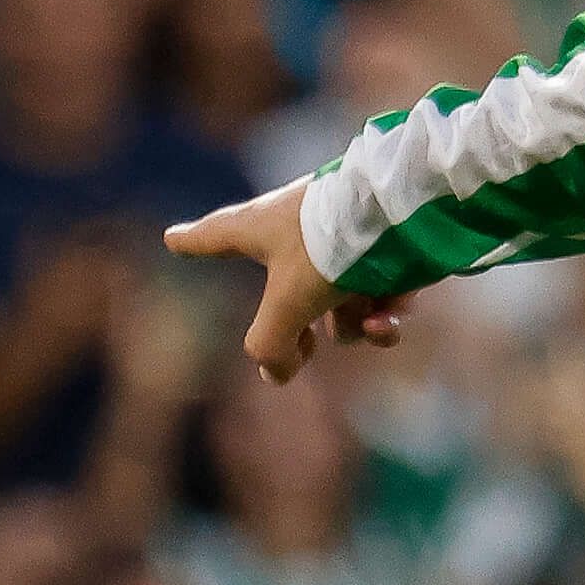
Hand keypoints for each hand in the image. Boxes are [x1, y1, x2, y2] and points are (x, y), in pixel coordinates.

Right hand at [165, 181, 406, 381]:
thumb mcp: (289, 302)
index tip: (175, 239)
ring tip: (368, 322)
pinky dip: (385, 315)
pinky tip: (389, 318)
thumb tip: (275, 372)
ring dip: (353, 325)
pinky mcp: (390, 250)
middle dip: (299, 328)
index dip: (194, 242)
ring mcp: (346, 238)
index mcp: (260, 227)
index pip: (214, 237)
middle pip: (286, 289)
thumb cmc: (333, 246)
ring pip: (339, 302)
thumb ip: (271, 343)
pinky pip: (381, 296)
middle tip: (304, 350)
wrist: (409, 212)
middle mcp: (299, 229)